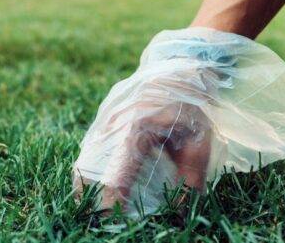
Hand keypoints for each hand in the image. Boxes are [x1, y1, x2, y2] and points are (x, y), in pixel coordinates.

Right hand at [72, 27, 284, 216]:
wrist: (180, 65)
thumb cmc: (192, 102)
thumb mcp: (199, 139)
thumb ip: (191, 176)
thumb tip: (185, 208)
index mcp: (135, 128)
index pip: (115, 174)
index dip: (112, 202)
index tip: (114, 219)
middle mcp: (112, 123)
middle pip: (88, 168)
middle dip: (90, 197)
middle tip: (101, 219)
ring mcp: (104, 119)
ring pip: (85, 158)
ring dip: (88, 183)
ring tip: (96, 208)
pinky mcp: (104, 118)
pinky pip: (90, 149)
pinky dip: (91, 169)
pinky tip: (98, 185)